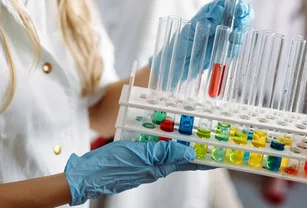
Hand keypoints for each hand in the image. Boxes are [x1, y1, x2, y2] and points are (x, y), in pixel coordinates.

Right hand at [64, 141, 201, 205]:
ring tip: (186, 130)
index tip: (220, 154)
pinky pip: (152, 149)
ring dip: (177, 142)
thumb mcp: (139, 155)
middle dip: (194, 147)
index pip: (188, 163)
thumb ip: (163, 152)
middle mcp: (154, 167)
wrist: (86, 176)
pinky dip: (159, 140)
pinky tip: (157, 131)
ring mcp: (143, 164)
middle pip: (180, 157)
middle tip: (206, 135)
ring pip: (166, 151)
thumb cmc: (110, 165)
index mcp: (158, 167)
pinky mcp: (133, 159)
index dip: (205, 159)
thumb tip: (190, 153)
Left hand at [150, 0, 254, 88]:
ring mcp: (225, 35)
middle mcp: (221, 21)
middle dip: (244, 20)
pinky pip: (236, 47)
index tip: (240, 12)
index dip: (239, 5)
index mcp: (212, 11)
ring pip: (241, 31)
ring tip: (230, 40)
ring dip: (239, 36)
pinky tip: (225, 52)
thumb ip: (205, 20)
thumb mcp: (190, 29)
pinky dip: (234, 49)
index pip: (231, 3)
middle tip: (238, 27)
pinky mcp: (226, 48)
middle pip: (242, 15)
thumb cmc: (181, 42)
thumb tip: (219, 11)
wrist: (178, 63)